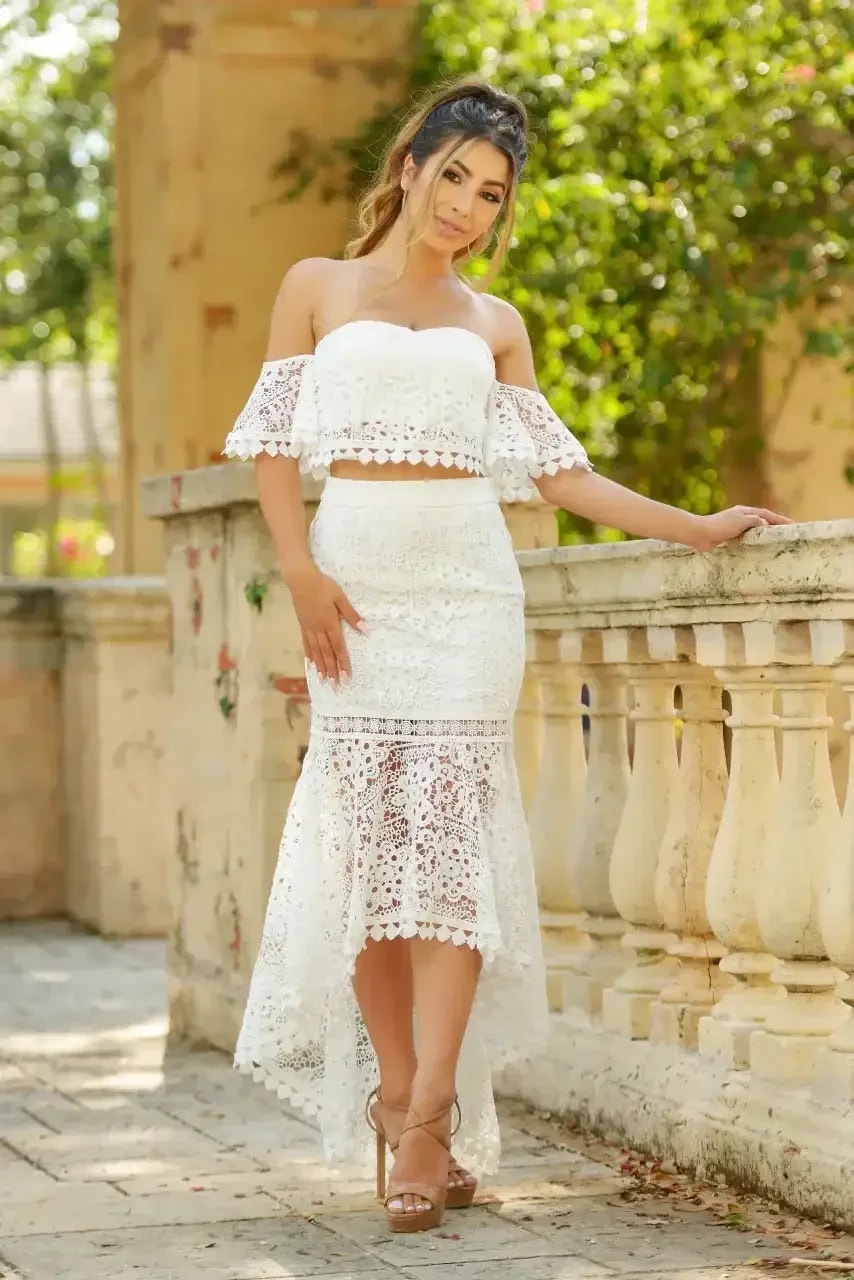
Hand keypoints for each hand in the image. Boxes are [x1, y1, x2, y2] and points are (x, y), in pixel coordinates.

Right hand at [285, 563, 366, 686]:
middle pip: (327, 654)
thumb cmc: (323, 586)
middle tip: (336, 687)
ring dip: (321, 667)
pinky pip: (306, 644)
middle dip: (332, 671)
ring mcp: (309, 629)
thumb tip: (365, 630)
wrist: (301, 579)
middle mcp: (319, 630)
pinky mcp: (303, 626)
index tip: (347, 677)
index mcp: (330, 623)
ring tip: (324, 681)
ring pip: (316, 652)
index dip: (343, 663)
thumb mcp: (341, 598)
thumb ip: (352, 615)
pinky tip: (311, 664)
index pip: (338, 647)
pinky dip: (310, 656)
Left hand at [691, 505, 791, 550]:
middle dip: (774, 525)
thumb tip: (766, 524)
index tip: (792, 524)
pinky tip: (757, 547)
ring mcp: (735, 526)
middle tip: (786, 533)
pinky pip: (746, 538)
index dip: (779, 519)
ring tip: (775, 541)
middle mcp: (741, 517)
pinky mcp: (729, 536)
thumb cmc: (720, 525)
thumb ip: (755, 521)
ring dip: (764, 533)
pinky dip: (753, 541)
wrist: (700, 534)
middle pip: (761, 520)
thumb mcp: (740, 521)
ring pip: (754, 529)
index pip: (766, 514)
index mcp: (745, 511)